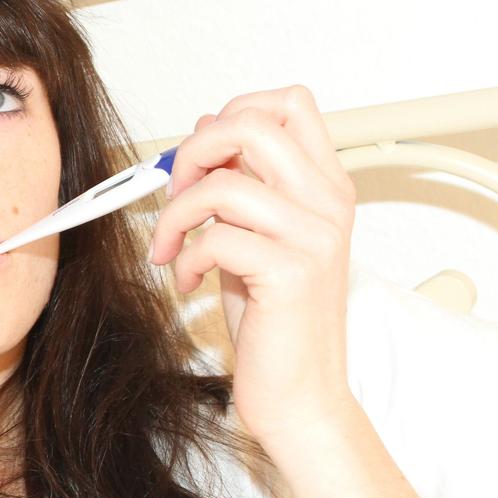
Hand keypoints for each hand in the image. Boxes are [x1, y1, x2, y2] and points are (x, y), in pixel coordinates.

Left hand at [147, 85, 357, 440]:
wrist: (300, 393)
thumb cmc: (274, 320)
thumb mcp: (254, 237)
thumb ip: (240, 183)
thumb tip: (207, 128)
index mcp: (325, 186)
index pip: (288, 104)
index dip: (231, 115)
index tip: (202, 159)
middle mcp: (327, 203)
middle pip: (251, 124)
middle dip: (193, 153)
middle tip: (176, 194)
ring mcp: (314, 237)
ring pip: (222, 184)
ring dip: (175, 215)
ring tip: (170, 247)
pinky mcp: (291, 273)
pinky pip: (215, 238)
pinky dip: (183, 258)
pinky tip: (186, 281)